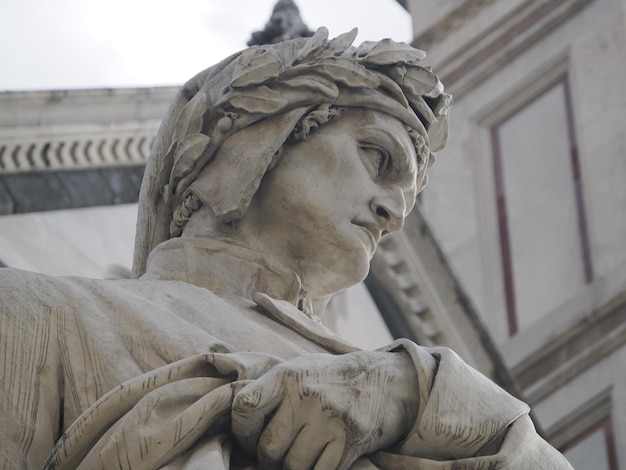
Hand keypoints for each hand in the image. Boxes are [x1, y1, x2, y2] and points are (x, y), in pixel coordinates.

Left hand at [231, 351, 418, 468]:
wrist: (385, 381)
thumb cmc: (331, 380)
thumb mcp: (299, 370)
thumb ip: (270, 391)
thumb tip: (237, 427)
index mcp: (287, 375)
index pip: (244, 407)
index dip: (241, 432)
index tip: (250, 439)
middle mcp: (305, 394)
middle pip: (268, 447)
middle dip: (268, 459)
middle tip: (277, 455)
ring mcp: (329, 418)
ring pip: (292, 466)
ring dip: (294, 468)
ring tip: (302, 455)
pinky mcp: (349, 440)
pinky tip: (322, 459)